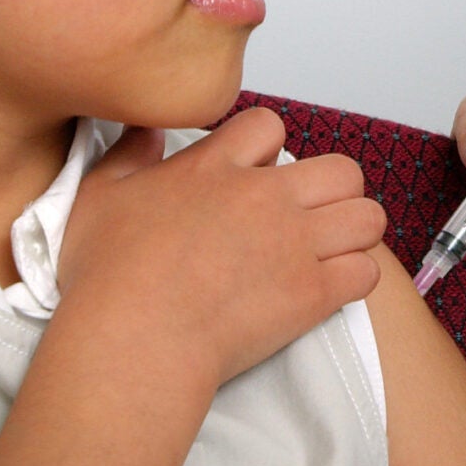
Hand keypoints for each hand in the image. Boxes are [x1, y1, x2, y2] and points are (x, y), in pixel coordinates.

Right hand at [61, 107, 385, 385]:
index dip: (268, 148)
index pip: (268, 127)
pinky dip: (353, 279)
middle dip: (333, 190)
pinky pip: (366, 271)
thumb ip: (126, 154)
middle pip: (341, 169)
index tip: (255, 175)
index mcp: (215, 168)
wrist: (134, 339)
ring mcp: (294, 243)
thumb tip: (144, 130)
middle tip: (308, 217)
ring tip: (328, 252)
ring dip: (353, 232)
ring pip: (367, 217)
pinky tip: (327, 290)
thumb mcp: (98, 197)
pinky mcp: (312, 292)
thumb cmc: (108, 277)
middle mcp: (264, 197)